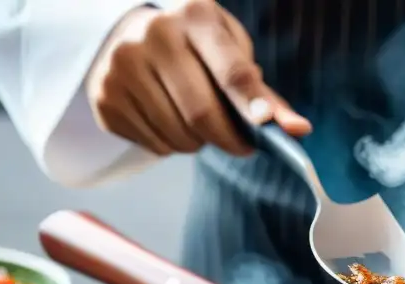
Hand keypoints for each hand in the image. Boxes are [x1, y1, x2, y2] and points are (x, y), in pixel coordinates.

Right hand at [86, 0, 310, 156]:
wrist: (124, 31)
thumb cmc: (195, 46)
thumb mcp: (230, 50)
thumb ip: (263, 93)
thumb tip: (300, 131)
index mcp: (194, 17)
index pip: (231, 71)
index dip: (252, 106)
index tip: (265, 129)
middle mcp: (153, 36)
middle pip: (202, 114)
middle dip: (228, 139)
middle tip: (239, 143)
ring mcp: (122, 66)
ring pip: (178, 136)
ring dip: (199, 143)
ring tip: (196, 122)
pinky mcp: (104, 97)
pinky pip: (154, 145)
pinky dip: (171, 144)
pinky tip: (167, 118)